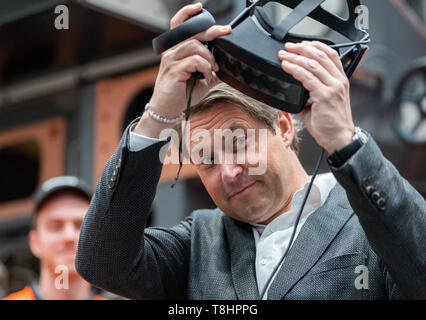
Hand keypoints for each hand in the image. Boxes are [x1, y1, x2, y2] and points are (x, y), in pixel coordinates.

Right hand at [148, 3, 230, 118]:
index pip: (178, 25)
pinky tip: (206, 75)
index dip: (187, 13)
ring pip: (195, 46)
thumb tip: (226, 66)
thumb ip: (210, 70)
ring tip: (212, 68)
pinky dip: (205, 67)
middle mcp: (171, 52)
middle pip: (191, 32)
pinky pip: (195, 60)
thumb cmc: (180, 94)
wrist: (167, 110)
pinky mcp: (174, 70)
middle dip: (212, 30)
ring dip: (210, 57)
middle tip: (226, 31)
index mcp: (175, 50)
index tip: (200, 8)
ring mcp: (171, 60)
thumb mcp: (201, 80)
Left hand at [278, 41, 354, 153]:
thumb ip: (308, 97)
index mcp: (340, 80)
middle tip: (288, 47)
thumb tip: (293, 95)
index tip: (301, 44)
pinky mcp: (325, 96)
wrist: (339, 139)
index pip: (330, 55)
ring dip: (295, 58)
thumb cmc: (331, 125)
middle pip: (320, 55)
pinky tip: (286, 67)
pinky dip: (295, 70)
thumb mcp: (321, 105)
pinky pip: (307, 77)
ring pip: (312, 64)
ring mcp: (333, 87)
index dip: (315, 46)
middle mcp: (339, 81)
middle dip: (302, 48)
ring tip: (284, 56)